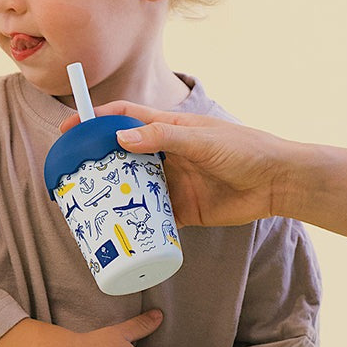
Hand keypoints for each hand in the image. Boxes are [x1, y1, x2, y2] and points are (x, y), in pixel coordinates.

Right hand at [60, 103, 288, 226]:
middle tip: (71, 175)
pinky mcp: (184, 209)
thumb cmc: (245, 150)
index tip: (69, 127)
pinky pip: (154, 215)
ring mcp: (174, 182)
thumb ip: (164, 138)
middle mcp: (167, 154)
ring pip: (135, 186)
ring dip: (114, 193)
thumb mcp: (203, 140)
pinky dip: (137, 220)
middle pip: (123, 155)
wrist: (277, 182)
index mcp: (170, 129)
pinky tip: (119, 228)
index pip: (124, 118)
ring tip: (86, 205)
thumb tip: (120, 138)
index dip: (96, 119)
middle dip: (97, 162)